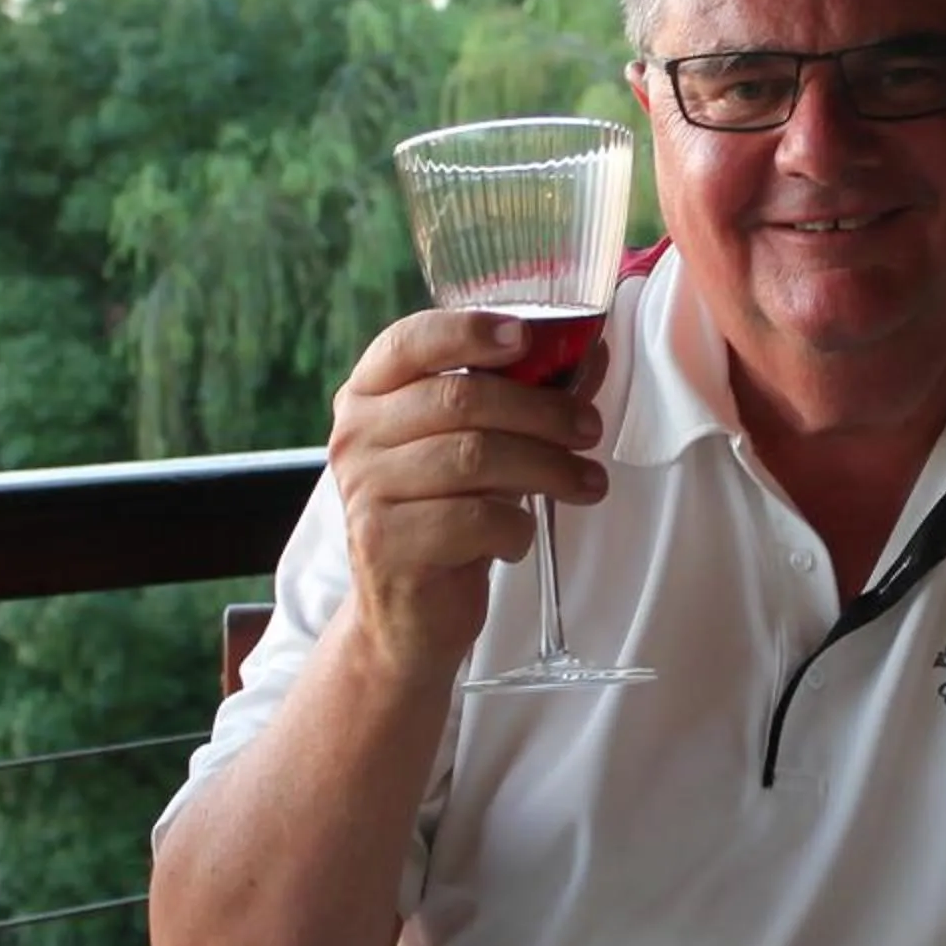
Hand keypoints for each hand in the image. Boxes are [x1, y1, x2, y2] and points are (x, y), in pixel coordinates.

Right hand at [326, 309, 607, 677]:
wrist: (407, 613)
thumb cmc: (447, 514)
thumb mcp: (474, 446)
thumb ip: (519, 396)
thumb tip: (590, 350)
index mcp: (369, 395)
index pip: (408, 342)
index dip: (467, 332)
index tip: (524, 336)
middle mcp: (356, 436)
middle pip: (460, 401)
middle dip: (542, 412)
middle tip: (589, 429)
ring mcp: (365, 491)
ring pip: (475, 458)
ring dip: (548, 469)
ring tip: (586, 482)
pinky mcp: (387, 544)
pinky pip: (476, 520)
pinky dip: (516, 528)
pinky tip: (517, 537)